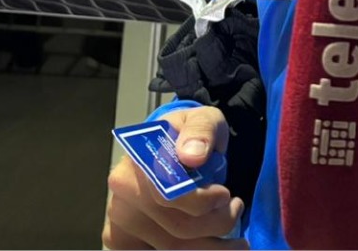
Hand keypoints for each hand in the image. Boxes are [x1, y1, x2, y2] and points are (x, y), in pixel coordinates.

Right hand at [103, 106, 248, 249]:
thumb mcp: (203, 119)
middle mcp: (123, 194)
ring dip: (211, 244)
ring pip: (173, 248)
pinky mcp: (127, 241)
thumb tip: (192, 155)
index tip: (225, 195)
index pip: (167, 194)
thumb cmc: (189, 135)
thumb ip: (201, 130)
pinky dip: (194, 250)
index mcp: (137, 161)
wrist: (174, 147)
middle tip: (235, 208)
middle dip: (216, 223)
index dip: (201, 201)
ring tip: (235, 232)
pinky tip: (213, 244)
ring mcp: (122, 221)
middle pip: (175, 228)